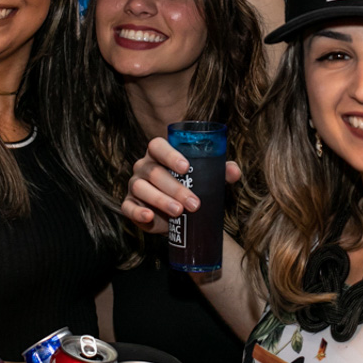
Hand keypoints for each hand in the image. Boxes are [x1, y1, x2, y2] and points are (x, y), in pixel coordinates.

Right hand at [121, 136, 242, 233]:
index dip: (170, 154)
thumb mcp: (207, 178)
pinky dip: (138, 212)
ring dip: (160, 200)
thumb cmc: (192, 188)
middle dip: (175, 188)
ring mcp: (134, 185)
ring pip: (142, 188)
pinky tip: (149, 216)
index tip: (186, 167)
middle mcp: (144, 167)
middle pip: (154, 172)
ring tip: (179, 212)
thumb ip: (220, 172)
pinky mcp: (129, 205)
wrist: (180, 216)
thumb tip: (234, 172)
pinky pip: (128, 207)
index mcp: (159, 154)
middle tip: (194, 203)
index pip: (157, 146)